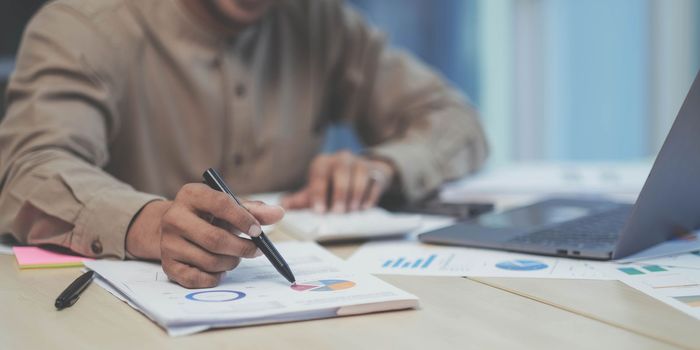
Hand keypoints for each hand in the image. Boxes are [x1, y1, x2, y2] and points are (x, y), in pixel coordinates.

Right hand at [126, 183, 284, 287]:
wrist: (175, 228)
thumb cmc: (208, 215)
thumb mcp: (229, 206)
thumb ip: (254, 210)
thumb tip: (279, 213)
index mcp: (191, 194)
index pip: (221, 204)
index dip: (244, 219)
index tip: (259, 231)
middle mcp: (174, 217)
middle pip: (215, 239)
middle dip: (242, 248)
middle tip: (257, 250)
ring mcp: (167, 243)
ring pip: (210, 261)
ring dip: (231, 262)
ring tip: (234, 256)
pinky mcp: (167, 265)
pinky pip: (199, 279)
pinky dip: (215, 277)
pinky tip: (219, 268)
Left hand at [281, 150, 395, 212]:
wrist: (361, 174)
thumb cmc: (333, 185)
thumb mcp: (317, 190)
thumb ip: (301, 199)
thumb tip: (283, 206)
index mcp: (323, 162)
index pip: (319, 173)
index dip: (318, 192)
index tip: (319, 210)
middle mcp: (341, 158)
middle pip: (341, 172)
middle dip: (339, 193)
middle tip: (337, 212)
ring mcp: (360, 163)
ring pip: (359, 175)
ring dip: (355, 194)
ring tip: (352, 210)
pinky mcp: (375, 171)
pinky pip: (374, 181)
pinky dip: (370, 195)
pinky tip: (365, 207)